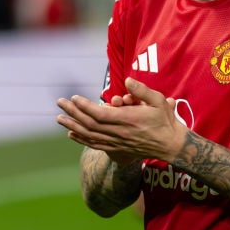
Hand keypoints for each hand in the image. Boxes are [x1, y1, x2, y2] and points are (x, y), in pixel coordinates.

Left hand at [55, 77, 187, 163]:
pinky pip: (94, 144)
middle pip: (90, 124)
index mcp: (127, 120)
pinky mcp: (117, 148)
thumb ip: (142, 90)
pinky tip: (70, 134)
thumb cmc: (165, 120)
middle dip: (72, 113)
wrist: (170, 144)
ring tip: (59, 118)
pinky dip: (81, 139)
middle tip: (60, 102)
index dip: (84, 107)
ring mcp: (116, 142)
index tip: (73, 98)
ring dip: (72, 126)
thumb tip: (127, 80)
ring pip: (89, 135)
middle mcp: (119, 133)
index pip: (99, 114)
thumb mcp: (158, 101)